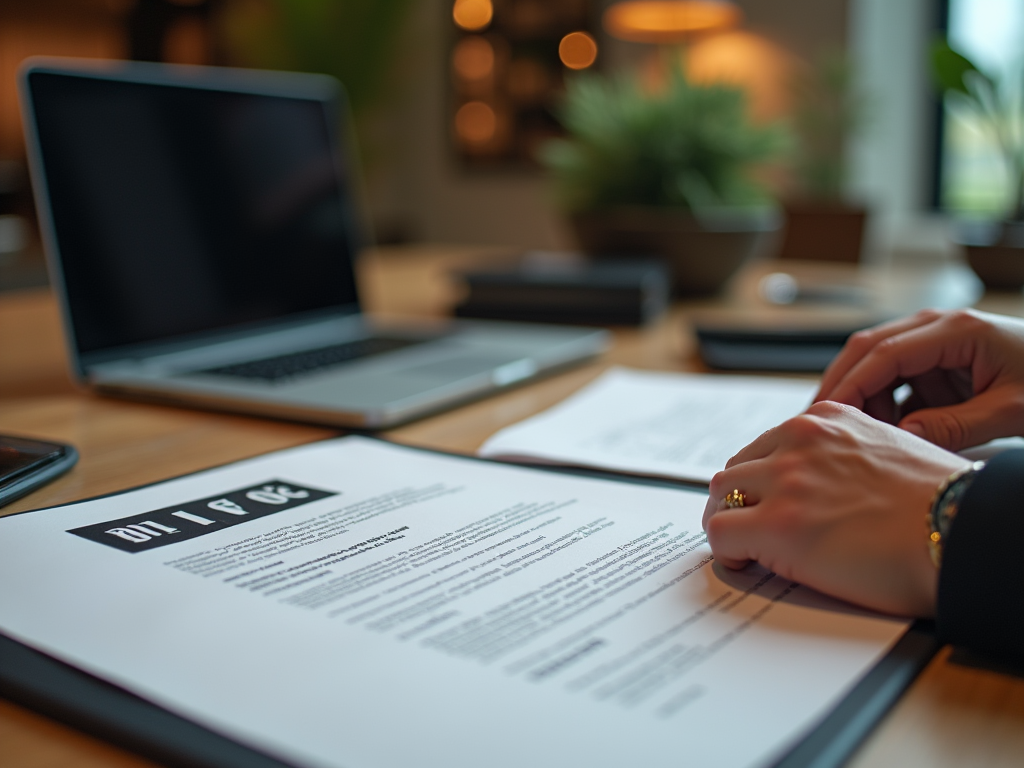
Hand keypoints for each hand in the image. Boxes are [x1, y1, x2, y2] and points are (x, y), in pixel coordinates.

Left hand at [702, 402, 968, 615]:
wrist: (963, 532)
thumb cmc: (941, 505)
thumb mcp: (887, 450)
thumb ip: (842, 456)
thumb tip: (819, 487)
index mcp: (827, 419)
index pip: (767, 446)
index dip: (763, 483)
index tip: (769, 506)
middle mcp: (800, 440)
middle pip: (737, 469)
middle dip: (742, 501)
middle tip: (752, 531)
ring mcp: (786, 480)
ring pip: (721, 496)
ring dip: (730, 522)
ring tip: (750, 549)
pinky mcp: (778, 524)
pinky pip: (720, 533)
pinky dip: (727, 552)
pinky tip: (749, 565)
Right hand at [814, 309, 1023, 451]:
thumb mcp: (1013, 413)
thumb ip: (955, 426)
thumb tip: (900, 438)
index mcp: (958, 329)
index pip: (883, 353)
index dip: (849, 386)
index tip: (826, 418)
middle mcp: (941, 325)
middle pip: (868, 348)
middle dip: (840, 386)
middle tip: (816, 423)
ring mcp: (937, 338)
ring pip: (877, 361)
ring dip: (865, 396)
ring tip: (861, 435)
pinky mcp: (940, 357)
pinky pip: (898, 376)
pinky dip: (887, 401)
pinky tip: (890, 428)